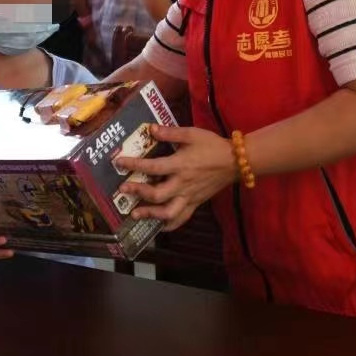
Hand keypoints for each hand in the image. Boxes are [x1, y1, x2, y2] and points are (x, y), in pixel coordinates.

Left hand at [114, 125, 237, 230]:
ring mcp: (189, 196)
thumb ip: (170, 133)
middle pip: (156, 194)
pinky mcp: (196, 203)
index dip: (134, 165)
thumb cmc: (212, 145)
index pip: (152, 167)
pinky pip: (182, 218)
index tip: (119, 163)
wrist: (235, 161)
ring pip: (168, 212)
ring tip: (135, 214)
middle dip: (138, 193)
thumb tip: (150, 129)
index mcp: (180, 165)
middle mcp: (182, 183)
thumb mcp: (192, 133)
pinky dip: (169, 224)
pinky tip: (159, 226)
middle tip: (123, 190)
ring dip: (150, 215)